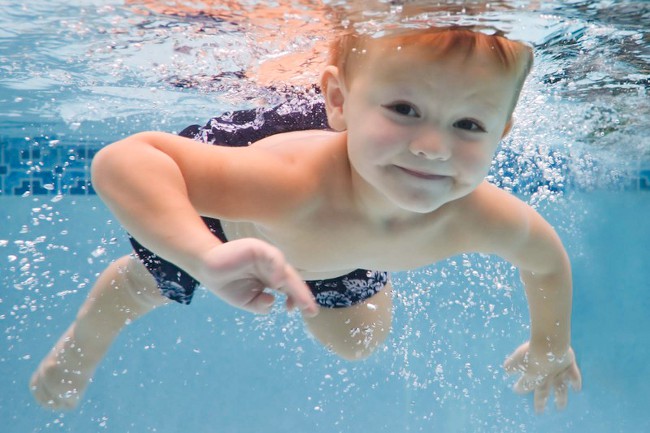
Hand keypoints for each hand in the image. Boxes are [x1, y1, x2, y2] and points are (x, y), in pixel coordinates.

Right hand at [195, 238, 318, 316]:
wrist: (206, 267)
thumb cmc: (227, 283)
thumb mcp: (246, 300)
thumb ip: (260, 304)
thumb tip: (272, 302)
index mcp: (272, 278)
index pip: (291, 288)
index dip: (299, 299)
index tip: (307, 312)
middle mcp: (272, 267)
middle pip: (292, 280)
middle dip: (302, 295)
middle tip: (311, 310)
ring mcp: (266, 256)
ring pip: (285, 270)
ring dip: (293, 286)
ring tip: (297, 302)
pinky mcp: (258, 248)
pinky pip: (272, 257)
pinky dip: (276, 268)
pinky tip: (277, 283)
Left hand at [504, 341, 581, 412]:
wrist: (550, 345)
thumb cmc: (531, 351)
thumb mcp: (517, 358)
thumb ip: (511, 365)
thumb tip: (507, 370)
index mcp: (533, 377)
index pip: (525, 385)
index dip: (520, 387)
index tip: (516, 389)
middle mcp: (546, 379)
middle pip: (542, 393)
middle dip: (540, 402)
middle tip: (539, 411)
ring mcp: (559, 374)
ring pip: (560, 390)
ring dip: (560, 399)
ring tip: (560, 407)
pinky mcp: (569, 367)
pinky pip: (574, 377)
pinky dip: (575, 383)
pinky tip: (577, 389)